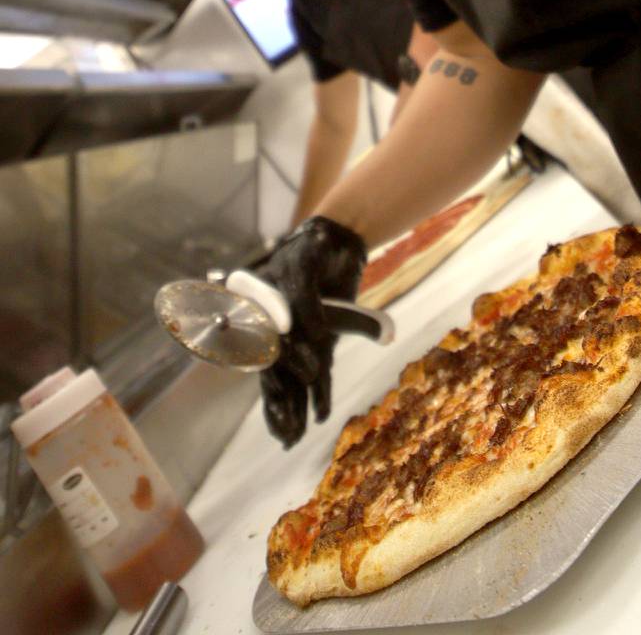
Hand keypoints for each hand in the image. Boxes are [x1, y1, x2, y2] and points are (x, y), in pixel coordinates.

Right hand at [257, 217, 365, 447]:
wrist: (337, 241)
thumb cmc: (314, 248)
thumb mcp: (305, 264)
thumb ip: (303, 297)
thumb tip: (311, 333)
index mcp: (262, 310)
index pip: (265, 348)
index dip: (278, 370)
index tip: (298, 384)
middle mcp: (277, 330)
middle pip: (275, 373)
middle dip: (280, 405)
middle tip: (285, 435)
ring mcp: (299, 339)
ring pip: (293, 380)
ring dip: (295, 409)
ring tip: (292, 441)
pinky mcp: (321, 343)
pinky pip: (319, 372)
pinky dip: (320, 394)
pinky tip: (320, 416)